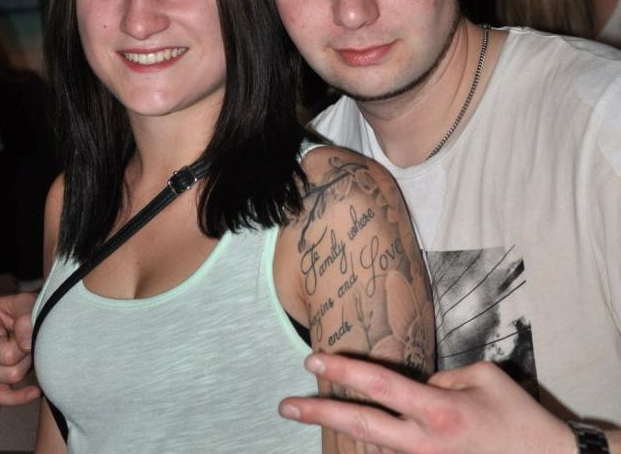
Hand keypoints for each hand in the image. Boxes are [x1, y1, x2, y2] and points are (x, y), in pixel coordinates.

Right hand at [0, 293, 39, 404]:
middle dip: (26, 347)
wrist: (23, 318)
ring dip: (27, 360)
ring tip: (25, 344)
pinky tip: (35, 391)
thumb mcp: (23, 302)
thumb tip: (28, 344)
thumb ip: (24, 316)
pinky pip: (4, 395)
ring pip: (14, 374)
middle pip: (8, 359)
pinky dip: (19, 397)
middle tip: (28, 332)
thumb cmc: (21, 309)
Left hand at [280, 354, 575, 453]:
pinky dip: (377, 447)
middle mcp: (424, 443)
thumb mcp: (482, 377)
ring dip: (345, 432)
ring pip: (373, 448)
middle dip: (318, 414)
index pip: (378, 384)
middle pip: (360, 425)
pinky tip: (367, 435)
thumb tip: (417, 385)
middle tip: (286, 406)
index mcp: (437, 410)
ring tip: (314, 413)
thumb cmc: (518, 417)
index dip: (343, 370)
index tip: (313, 359)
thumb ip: (441, 379)